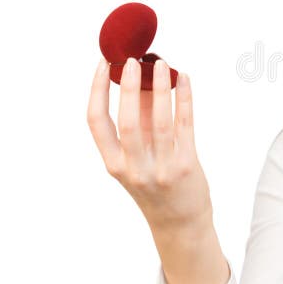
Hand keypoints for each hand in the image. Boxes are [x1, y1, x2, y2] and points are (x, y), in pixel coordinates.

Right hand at [86, 56, 212, 232]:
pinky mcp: (186, 165)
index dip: (97, 91)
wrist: (180, 223)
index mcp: (113, 164)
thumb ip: (139, 123)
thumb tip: (143, 79)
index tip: (103, 66)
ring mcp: (161, 168)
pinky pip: (185, 125)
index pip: (96, 122)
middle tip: (131, 60)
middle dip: (129, 87)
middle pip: (127, 121)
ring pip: (159, 121)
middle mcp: (133, 167)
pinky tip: (185, 79)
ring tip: (162, 63)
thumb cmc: (157, 184)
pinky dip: (184, 99)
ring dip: (160, 88)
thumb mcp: (138, 158)